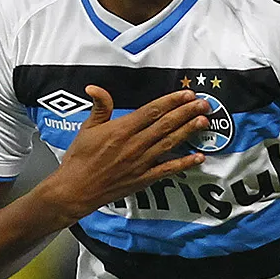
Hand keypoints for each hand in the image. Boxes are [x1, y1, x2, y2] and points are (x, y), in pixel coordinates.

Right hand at [39, 84, 209, 217]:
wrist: (75, 190)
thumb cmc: (79, 160)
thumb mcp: (87, 129)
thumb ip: (99, 107)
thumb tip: (95, 88)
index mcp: (120, 130)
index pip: (152, 111)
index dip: (171, 102)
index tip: (186, 94)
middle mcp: (133, 145)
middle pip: (166, 125)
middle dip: (187, 113)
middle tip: (204, 104)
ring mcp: (140, 163)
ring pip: (169, 144)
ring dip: (188, 132)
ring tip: (203, 122)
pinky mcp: (143, 179)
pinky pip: (167, 170)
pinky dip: (184, 164)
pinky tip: (198, 157)